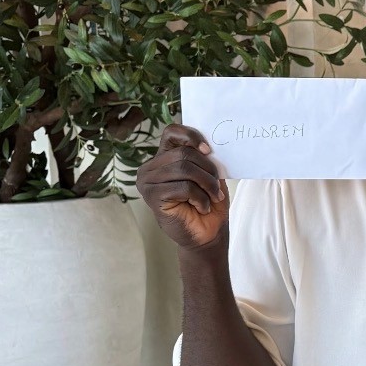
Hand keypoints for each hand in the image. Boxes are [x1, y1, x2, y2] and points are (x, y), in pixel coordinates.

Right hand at [136, 124, 229, 250]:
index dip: (191, 136)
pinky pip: (183, 187)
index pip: (172, 132)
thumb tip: (206, 146)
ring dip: (206, 185)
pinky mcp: (152, 196)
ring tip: (212, 198)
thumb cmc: (208, 204)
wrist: (207, 234)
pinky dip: (200, 197)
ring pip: (184, 168)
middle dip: (208, 170)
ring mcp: (148, 181)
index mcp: (164, 157)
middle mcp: (151, 167)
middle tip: (217, 189)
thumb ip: (204, 159)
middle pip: (183, 153)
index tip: (209, 151)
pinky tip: (201, 207)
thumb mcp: (210, 176)